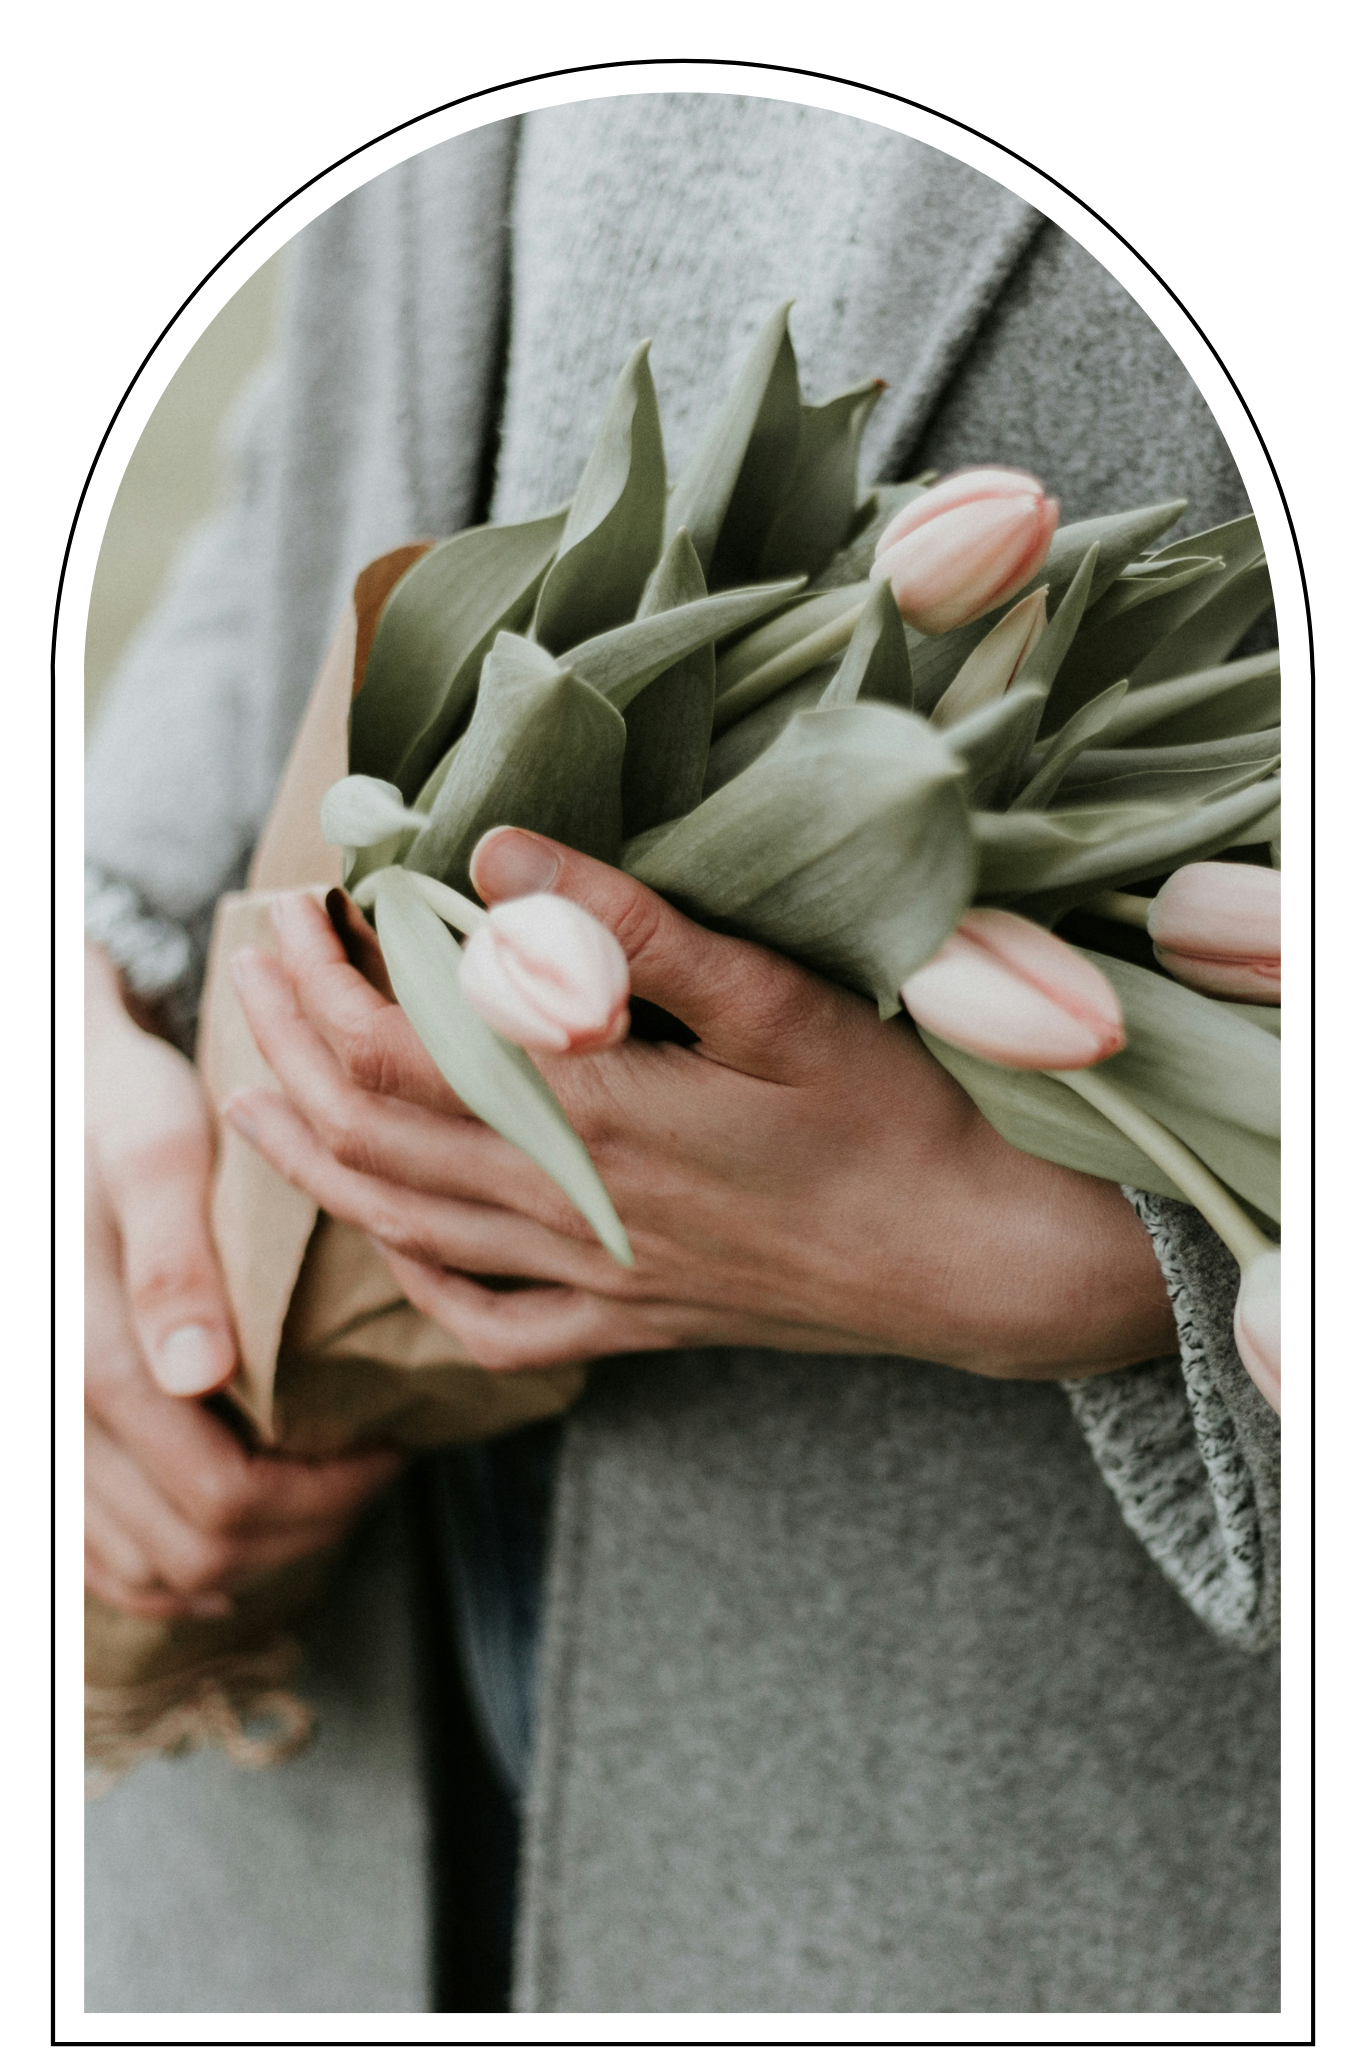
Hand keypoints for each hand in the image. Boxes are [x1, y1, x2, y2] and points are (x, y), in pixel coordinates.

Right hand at [84, 943, 399, 1619]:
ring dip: (245, 1558)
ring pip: (148, 1570)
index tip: (385, 1449)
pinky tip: (235, 1545)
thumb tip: (197, 1375)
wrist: (73, 1101)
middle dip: (297, 1530)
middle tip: (368, 1473)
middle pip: (190, 1549)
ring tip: (319, 1495)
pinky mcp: (57, 1438)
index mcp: (87, 1350)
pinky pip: (94, 1558)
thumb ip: (171, 1261)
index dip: (318, 1498)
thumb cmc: (119, 1108)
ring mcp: (51, 1436)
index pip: (217, 1493)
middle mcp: (56, 1410)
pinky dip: (169, 1571)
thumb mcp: (158, 1151)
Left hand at [220, 837, 1175, 1381]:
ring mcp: (594, 1280)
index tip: (300, 912)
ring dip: (312, 1155)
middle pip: (374, 1134)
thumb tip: (498, 855)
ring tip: (257, 1093)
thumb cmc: (893, 1118)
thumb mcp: (779, 1001)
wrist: (974, 1261)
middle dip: (290, 1049)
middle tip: (256, 971)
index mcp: (601, 1119)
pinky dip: (412, 1276)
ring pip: (403, 1225)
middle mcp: (573, 1210)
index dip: (324, 984)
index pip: (399, 1051)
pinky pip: (484, 1322)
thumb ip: (635, 931)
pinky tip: (388, 1235)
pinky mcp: (628, 1325)